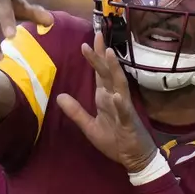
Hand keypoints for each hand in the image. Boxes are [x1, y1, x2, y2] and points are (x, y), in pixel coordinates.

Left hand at [56, 32, 157, 172]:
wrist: (134, 158)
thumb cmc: (115, 140)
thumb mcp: (90, 127)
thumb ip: (76, 112)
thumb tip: (59, 96)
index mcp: (105, 97)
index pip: (100, 73)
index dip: (94, 57)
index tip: (88, 40)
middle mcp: (115, 97)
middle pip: (108, 72)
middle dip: (102, 54)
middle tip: (98, 34)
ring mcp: (123, 108)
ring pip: (119, 85)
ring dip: (114, 69)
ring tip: (109, 53)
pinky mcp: (129, 122)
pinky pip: (124, 111)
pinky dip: (120, 103)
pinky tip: (115, 95)